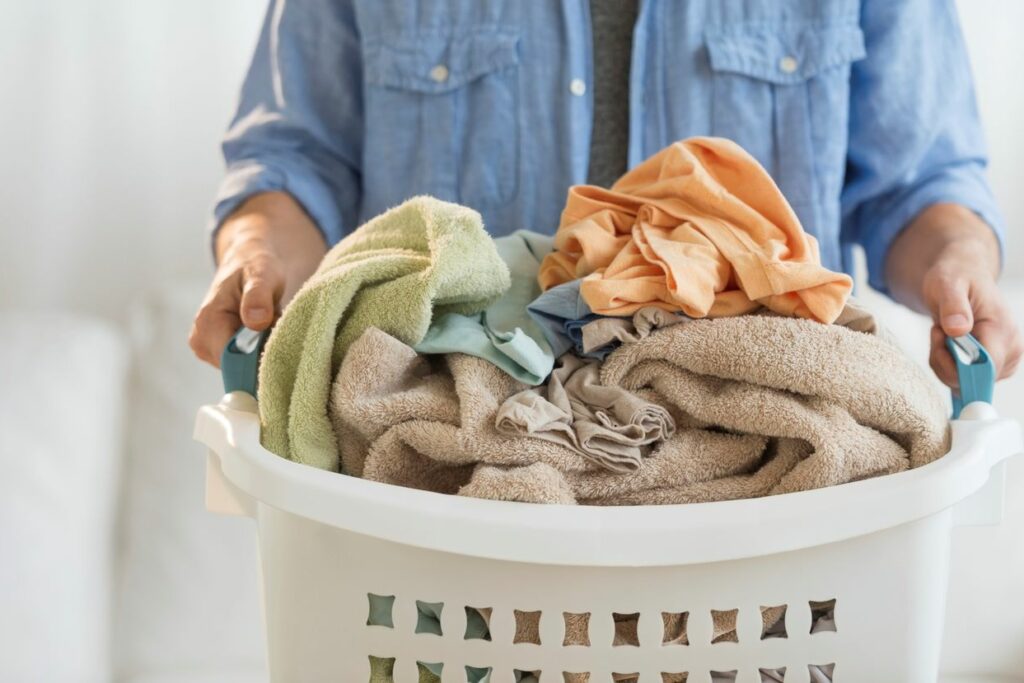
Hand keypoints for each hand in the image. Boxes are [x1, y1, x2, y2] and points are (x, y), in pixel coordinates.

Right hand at [189, 192, 325, 366]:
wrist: (249, 261)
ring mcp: (210, 351)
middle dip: (264, 358)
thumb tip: (256, 321)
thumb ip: (258, 296)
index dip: (260, 362)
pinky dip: (262, 354)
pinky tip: (270, 336)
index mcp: (207, 324)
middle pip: (239, 371)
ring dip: (265, 355)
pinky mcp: (221, 354)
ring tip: (275, 329)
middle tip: (283, 333)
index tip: (284, 351)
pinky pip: (246, 365)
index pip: (233, 363)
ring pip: (244, 370)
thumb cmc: (256, 264)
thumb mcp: (262, 273)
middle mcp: (202, 342)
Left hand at [886, 203, 1021, 389]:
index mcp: (1003, 329)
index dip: (957, 367)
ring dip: (944, 362)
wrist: (962, 275)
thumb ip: (953, 306)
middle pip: (973, 380)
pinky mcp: (993, 364)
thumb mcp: (947, 284)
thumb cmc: (955, 277)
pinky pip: (963, 379)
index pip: (986, 368)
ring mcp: (1004, 358)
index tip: (939, 339)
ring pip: (965, 383)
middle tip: (938, 331)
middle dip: (946, 362)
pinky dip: (948, 365)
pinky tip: (947, 343)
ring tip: (943, 333)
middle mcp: (1010, 348)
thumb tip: (958, 330)